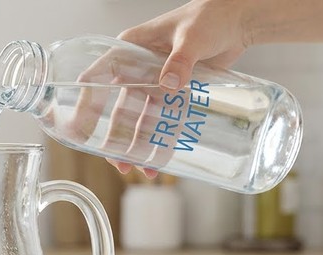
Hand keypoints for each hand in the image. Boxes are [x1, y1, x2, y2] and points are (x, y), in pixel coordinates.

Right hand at [93, 0, 252, 177]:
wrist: (240, 20)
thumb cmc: (211, 16)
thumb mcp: (192, 37)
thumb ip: (180, 60)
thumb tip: (168, 85)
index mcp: (131, 48)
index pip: (99, 77)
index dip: (87, 103)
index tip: (81, 129)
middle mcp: (138, 67)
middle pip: (118, 106)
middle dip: (117, 137)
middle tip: (119, 163)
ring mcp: (155, 81)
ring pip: (141, 118)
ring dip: (140, 144)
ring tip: (142, 170)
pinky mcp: (175, 91)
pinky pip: (164, 119)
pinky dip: (162, 139)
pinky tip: (160, 160)